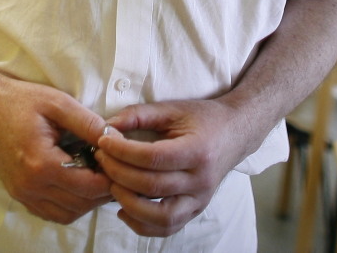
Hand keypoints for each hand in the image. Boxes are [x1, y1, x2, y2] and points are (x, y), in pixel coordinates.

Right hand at [0, 78, 110, 224]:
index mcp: (42, 163)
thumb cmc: (21, 101)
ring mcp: (22, 193)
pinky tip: (77, 186)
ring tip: (97, 178)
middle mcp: (30, 186)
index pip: (90, 187)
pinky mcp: (19, 195)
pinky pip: (51, 213)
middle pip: (81, 204)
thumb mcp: (58, 103)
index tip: (118, 160)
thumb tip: (116, 140)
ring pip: (67, 214)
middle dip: (103, 191)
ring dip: (87, 202)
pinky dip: (69, 206)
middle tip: (113, 169)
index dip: (111, 177)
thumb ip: (89, 123)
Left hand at [95, 99, 248, 237]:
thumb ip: (139, 115)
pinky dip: (143, 225)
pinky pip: (168, 227)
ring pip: (161, 216)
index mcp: (197, 151)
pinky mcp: (196, 210)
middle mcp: (201, 180)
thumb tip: (107, 126)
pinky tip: (124, 210)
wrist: (235, 132)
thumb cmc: (202, 118)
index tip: (103, 141)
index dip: (122, 151)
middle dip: (118, 173)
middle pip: (152, 186)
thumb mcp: (172, 109)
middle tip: (101, 158)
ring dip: (129, 205)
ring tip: (112, 185)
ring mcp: (200, 199)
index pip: (153, 158)